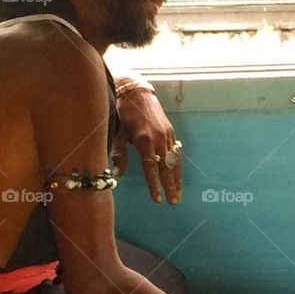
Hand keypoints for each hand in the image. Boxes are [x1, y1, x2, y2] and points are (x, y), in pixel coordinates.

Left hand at [112, 88, 181, 204]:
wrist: (135, 91)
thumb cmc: (122, 112)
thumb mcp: (117, 133)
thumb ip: (118, 154)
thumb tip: (116, 175)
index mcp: (144, 140)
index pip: (151, 168)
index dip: (155, 185)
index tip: (157, 199)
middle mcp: (159, 138)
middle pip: (167, 167)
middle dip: (170, 186)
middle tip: (173, 201)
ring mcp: (167, 134)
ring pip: (174, 161)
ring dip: (176, 178)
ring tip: (178, 193)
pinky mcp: (170, 131)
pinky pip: (176, 151)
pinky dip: (177, 165)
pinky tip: (177, 175)